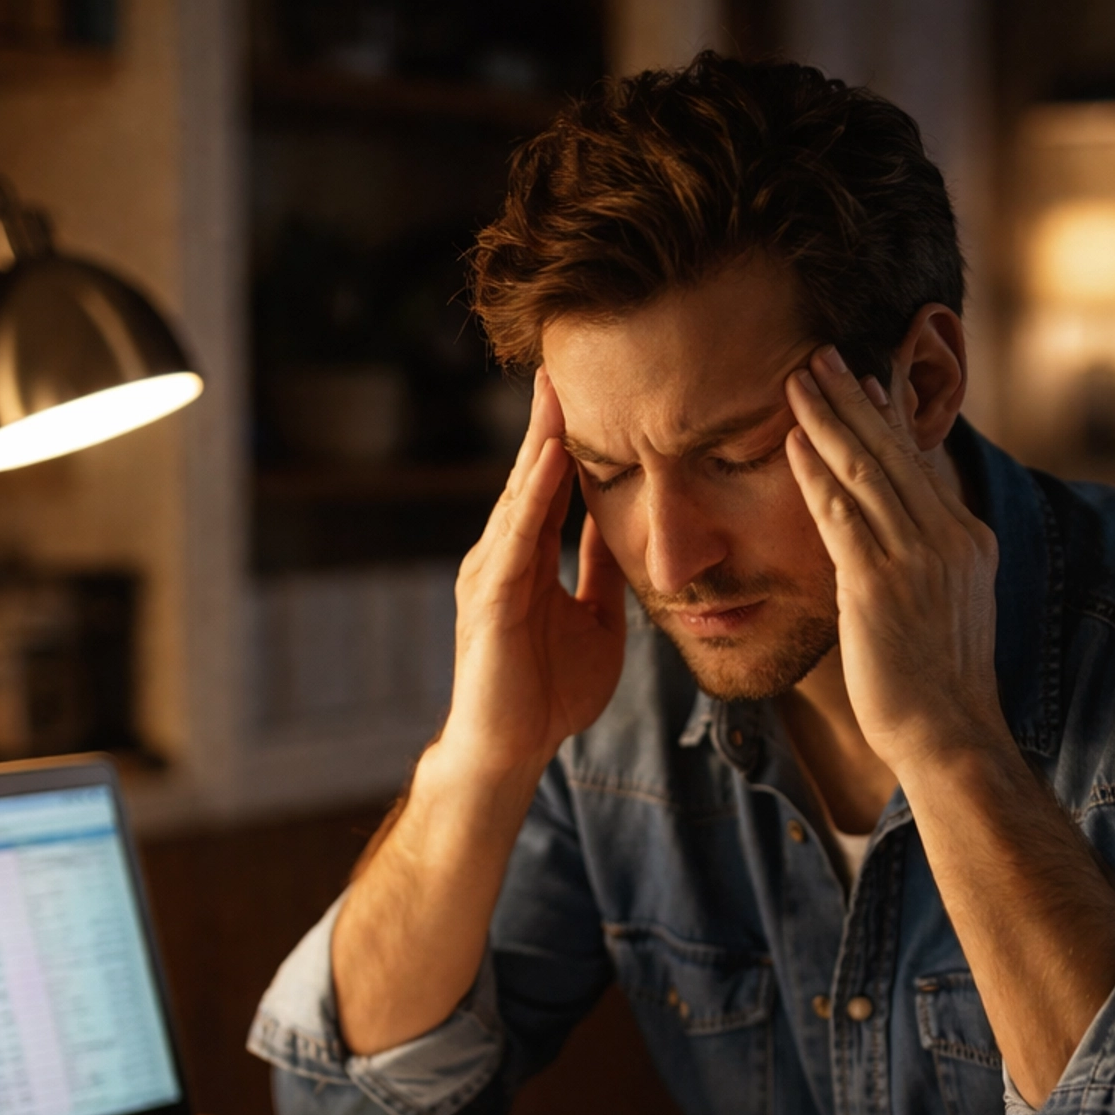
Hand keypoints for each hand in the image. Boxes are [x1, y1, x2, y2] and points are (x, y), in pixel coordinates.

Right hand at [442, 367, 627, 781]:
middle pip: (527, 477)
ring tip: (556, 392)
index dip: (566, 439)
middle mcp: (502, 557)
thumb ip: (601, 573)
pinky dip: (534, 496)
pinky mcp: (493, 601)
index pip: (549, 487)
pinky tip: (552, 457)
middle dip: (545, 422)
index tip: (588, 388)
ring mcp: (492, 575)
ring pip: (519, 496)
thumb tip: (622, 531)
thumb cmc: (549, 695)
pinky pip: (517, 538)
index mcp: (528, 560)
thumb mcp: (597, 620)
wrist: (512, 752)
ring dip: (538, 443)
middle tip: (561, 361)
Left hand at [784, 346, 1002, 779]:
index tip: (863, 380)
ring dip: (827, 418)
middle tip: (820, 355)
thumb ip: (926, 566)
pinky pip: (840, 513)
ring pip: (866, 469)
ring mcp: (915, 558)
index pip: (921, 463)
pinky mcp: (878, 583)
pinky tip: (792, 442)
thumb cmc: (938, 687)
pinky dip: (814, 472)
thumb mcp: (948, 611)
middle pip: (894, 449)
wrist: (950, 733)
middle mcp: (947, 537)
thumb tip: (894, 542)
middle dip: (853, 398)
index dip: (888, 417)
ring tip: (798, 378)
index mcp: (967, 540)